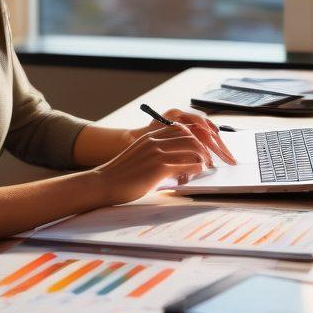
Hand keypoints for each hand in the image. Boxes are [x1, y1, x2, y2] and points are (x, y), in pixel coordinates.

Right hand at [92, 118, 232, 206]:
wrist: (103, 183)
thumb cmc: (121, 175)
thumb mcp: (139, 157)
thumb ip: (156, 155)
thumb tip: (176, 164)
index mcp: (150, 137)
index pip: (180, 129)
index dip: (193, 137)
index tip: (200, 148)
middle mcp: (155, 141)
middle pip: (190, 136)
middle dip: (203, 148)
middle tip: (209, 160)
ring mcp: (157, 153)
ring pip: (192, 148)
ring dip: (203, 158)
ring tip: (205, 168)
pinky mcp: (159, 168)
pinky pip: (188, 165)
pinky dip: (196, 170)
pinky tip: (194, 176)